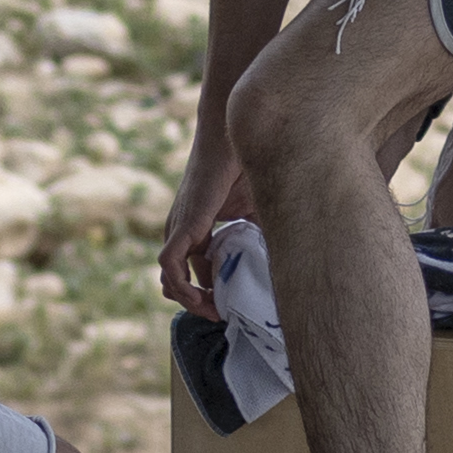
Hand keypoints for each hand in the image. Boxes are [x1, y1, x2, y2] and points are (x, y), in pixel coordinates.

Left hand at [155, 139, 250, 311]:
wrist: (235, 136)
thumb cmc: (247, 166)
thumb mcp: (256, 211)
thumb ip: (260, 237)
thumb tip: (284, 263)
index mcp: (196, 230)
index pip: (194, 273)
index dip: (211, 295)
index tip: (232, 308)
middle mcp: (182, 231)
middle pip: (179, 282)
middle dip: (201, 304)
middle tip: (226, 316)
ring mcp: (178, 228)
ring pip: (170, 279)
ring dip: (191, 301)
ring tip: (216, 311)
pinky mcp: (182, 224)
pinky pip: (169, 265)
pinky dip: (182, 286)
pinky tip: (202, 297)